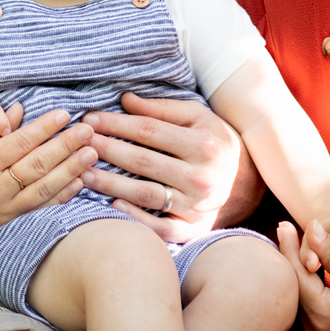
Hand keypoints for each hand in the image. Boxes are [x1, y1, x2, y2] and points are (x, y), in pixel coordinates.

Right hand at [0, 107, 97, 250]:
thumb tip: (20, 111)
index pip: (17, 144)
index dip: (43, 129)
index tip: (64, 114)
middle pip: (36, 165)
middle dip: (65, 146)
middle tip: (88, 130)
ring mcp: (2, 209)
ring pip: (43, 187)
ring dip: (71, 170)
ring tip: (91, 154)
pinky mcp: (7, 222)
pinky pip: (39, 206)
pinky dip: (61, 194)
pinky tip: (79, 181)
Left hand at [80, 92, 254, 242]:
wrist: (250, 184)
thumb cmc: (217, 142)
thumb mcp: (198, 117)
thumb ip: (162, 108)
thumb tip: (125, 99)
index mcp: (203, 143)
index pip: (149, 131)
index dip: (116, 123)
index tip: (90, 118)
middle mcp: (201, 176)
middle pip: (143, 161)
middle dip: (107, 149)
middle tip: (79, 143)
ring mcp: (197, 207)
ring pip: (146, 194)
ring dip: (111, 184)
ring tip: (84, 173)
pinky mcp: (194, 230)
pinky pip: (161, 229)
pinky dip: (136, 219)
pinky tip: (113, 206)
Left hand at [277, 221, 329, 330]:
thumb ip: (326, 250)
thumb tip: (307, 227)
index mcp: (322, 314)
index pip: (298, 274)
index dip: (290, 246)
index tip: (284, 225)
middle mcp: (316, 330)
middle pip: (297, 286)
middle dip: (292, 258)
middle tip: (285, 231)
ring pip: (302, 295)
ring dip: (301, 272)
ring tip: (294, 245)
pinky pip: (310, 305)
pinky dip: (309, 285)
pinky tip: (308, 267)